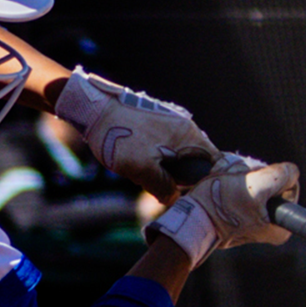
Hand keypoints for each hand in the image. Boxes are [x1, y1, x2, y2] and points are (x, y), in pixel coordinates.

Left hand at [52, 67, 216, 200]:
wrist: (93, 108)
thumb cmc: (119, 137)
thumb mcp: (142, 169)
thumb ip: (162, 186)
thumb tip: (173, 198)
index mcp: (187, 135)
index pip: (212, 161)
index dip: (206, 181)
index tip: (194, 195)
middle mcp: (184, 126)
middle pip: (195, 160)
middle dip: (182, 178)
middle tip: (164, 188)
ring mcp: (170, 123)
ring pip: (178, 155)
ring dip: (166, 169)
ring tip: (146, 176)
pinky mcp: (155, 123)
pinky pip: (165, 147)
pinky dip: (157, 159)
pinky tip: (139, 164)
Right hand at [143, 153, 298, 267]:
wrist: (189, 218)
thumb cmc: (222, 204)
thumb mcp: (258, 185)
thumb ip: (282, 176)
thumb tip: (293, 171)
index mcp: (281, 228)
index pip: (289, 187)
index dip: (273, 176)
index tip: (256, 180)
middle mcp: (269, 229)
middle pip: (272, 185)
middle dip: (255, 176)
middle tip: (237, 180)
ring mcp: (251, 223)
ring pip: (255, 185)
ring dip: (241, 177)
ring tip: (226, 182)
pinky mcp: (235, 217)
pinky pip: (240, 191)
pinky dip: (232, 182)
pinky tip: (220, 184)